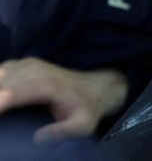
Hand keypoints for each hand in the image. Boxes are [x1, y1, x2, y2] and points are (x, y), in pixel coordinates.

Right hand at [0, 58, 127, 142]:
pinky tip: (0, 97)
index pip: (15, 92)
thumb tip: (37, 138)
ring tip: (0, 109)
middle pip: (3, 83)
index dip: (1, 102)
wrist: (92, 88)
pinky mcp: (21, 64)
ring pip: (0, 74)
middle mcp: (35, 71)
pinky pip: (0, 71)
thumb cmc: (85, 109)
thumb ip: (62, 132)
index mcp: (48, 85)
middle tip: (0, 114)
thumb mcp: (82, 125)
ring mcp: (27, 65)